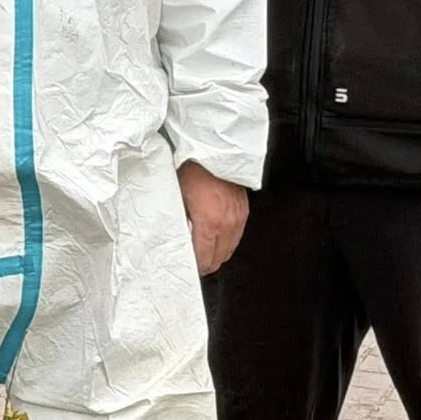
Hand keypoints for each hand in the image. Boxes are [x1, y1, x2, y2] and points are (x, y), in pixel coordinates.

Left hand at [178, 160, 248, 275]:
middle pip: (218, 259)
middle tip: (195, 264)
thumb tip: (176, 237)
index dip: (195, 267)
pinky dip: (227, 242)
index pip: (203, 258)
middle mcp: (226, 224)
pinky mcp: (244, 212)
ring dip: (217, 255)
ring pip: (229, 250)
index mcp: (209, 222)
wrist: (216, 151)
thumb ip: (179, 220)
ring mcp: (237, 218)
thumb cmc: (194, 169)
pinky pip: (237, 237)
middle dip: (206, 265)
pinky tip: (217, 240)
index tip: (188, 268)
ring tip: (205, 254)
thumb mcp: (177, 196)